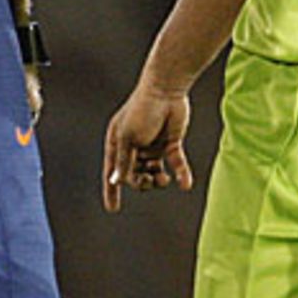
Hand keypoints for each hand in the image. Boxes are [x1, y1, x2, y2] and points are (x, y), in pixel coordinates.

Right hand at [102, 80, 192, 212]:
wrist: (167, 89)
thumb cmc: (142, 110)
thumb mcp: (128, 138)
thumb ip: (123, 161)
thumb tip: (116, 182)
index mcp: (117, 142)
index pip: (112, 171)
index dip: (112, 190)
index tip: (113, 208)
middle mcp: (133, 145)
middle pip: (134, 175)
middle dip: (141, 182)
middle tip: (149, 181)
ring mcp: (152, 145)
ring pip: (153, 172)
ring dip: (158, 180)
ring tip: (163, 178)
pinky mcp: (171, 142)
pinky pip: (175, 163)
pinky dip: (181, 173)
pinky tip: (185, 184)